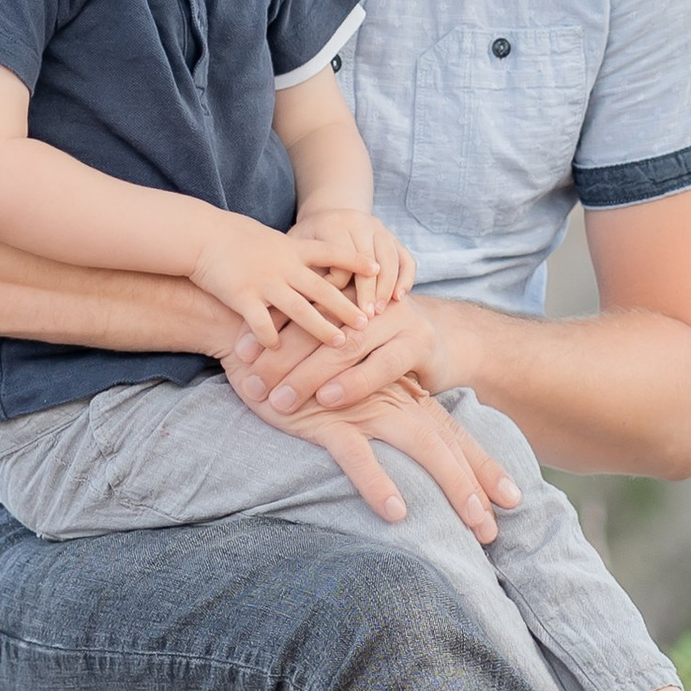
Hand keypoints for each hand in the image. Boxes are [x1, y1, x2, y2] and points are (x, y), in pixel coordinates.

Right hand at [187, 212, 378, 349]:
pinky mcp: (243, 297)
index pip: (331, 252)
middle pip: (323, 288)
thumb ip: (291, 251)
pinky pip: (262, 323)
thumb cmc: (233, 235)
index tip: (378, 269)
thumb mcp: (269, 237)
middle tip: (369, 321)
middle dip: (347, 306)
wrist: (200, 235)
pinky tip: (279, 351)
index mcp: (291, 249)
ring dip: (322, 329)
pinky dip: (272, 339)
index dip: (355, 261)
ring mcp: (264, 282)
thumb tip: (311, 257)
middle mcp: (283, 266)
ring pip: (300, 310)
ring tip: (341, 344)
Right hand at [222, 360, 516, 539]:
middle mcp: (390, 400)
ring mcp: (361, 406)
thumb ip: (376, 415)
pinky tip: (397, 512)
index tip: (513, 498)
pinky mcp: (326, 417)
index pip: (451, 433)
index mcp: (398, 397)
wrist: (255, 337)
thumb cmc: (302, 371)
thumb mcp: (346, 396)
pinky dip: (378, 483)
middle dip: (479, 484)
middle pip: (447, 443)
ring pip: (420, 446)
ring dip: (452, 485)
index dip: (483, 465)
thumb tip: (400, 456)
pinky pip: (356, 455)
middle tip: (499, 529)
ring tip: (476, 522)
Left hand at [236, 287, 468, 418]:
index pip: (300, 306)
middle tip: (251, 384)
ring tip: (281, 400)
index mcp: (346, 290)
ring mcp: (395, 318)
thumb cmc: (385, 343)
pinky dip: (353, 383)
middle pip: (317, 325)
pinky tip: (328, 399)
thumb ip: (312, 331)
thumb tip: (251, 347)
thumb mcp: (348, 332)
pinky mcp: (417, 342)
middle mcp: (368, 299)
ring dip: (309, 375)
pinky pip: (381, 364)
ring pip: (345, 346)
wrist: (451, 340)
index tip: (239, 354)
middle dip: (281, 356)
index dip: (269, 329)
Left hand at [293, 205, 415, 317]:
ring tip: (379, 311)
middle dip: (367, 290)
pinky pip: (405, 257)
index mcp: (333, 223)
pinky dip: (406, 277)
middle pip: (368, 258)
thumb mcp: (296, 250)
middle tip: (365, 318)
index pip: (341, 258)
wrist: (327, 218)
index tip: (329, 304)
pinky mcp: (393, 237)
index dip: (335, 283)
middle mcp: (359, 221)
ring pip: (390, 258)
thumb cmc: (308, 243)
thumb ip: (302, 271)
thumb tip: (306, 305)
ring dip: (387, 286)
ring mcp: (380, 228)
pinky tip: (399, 297)